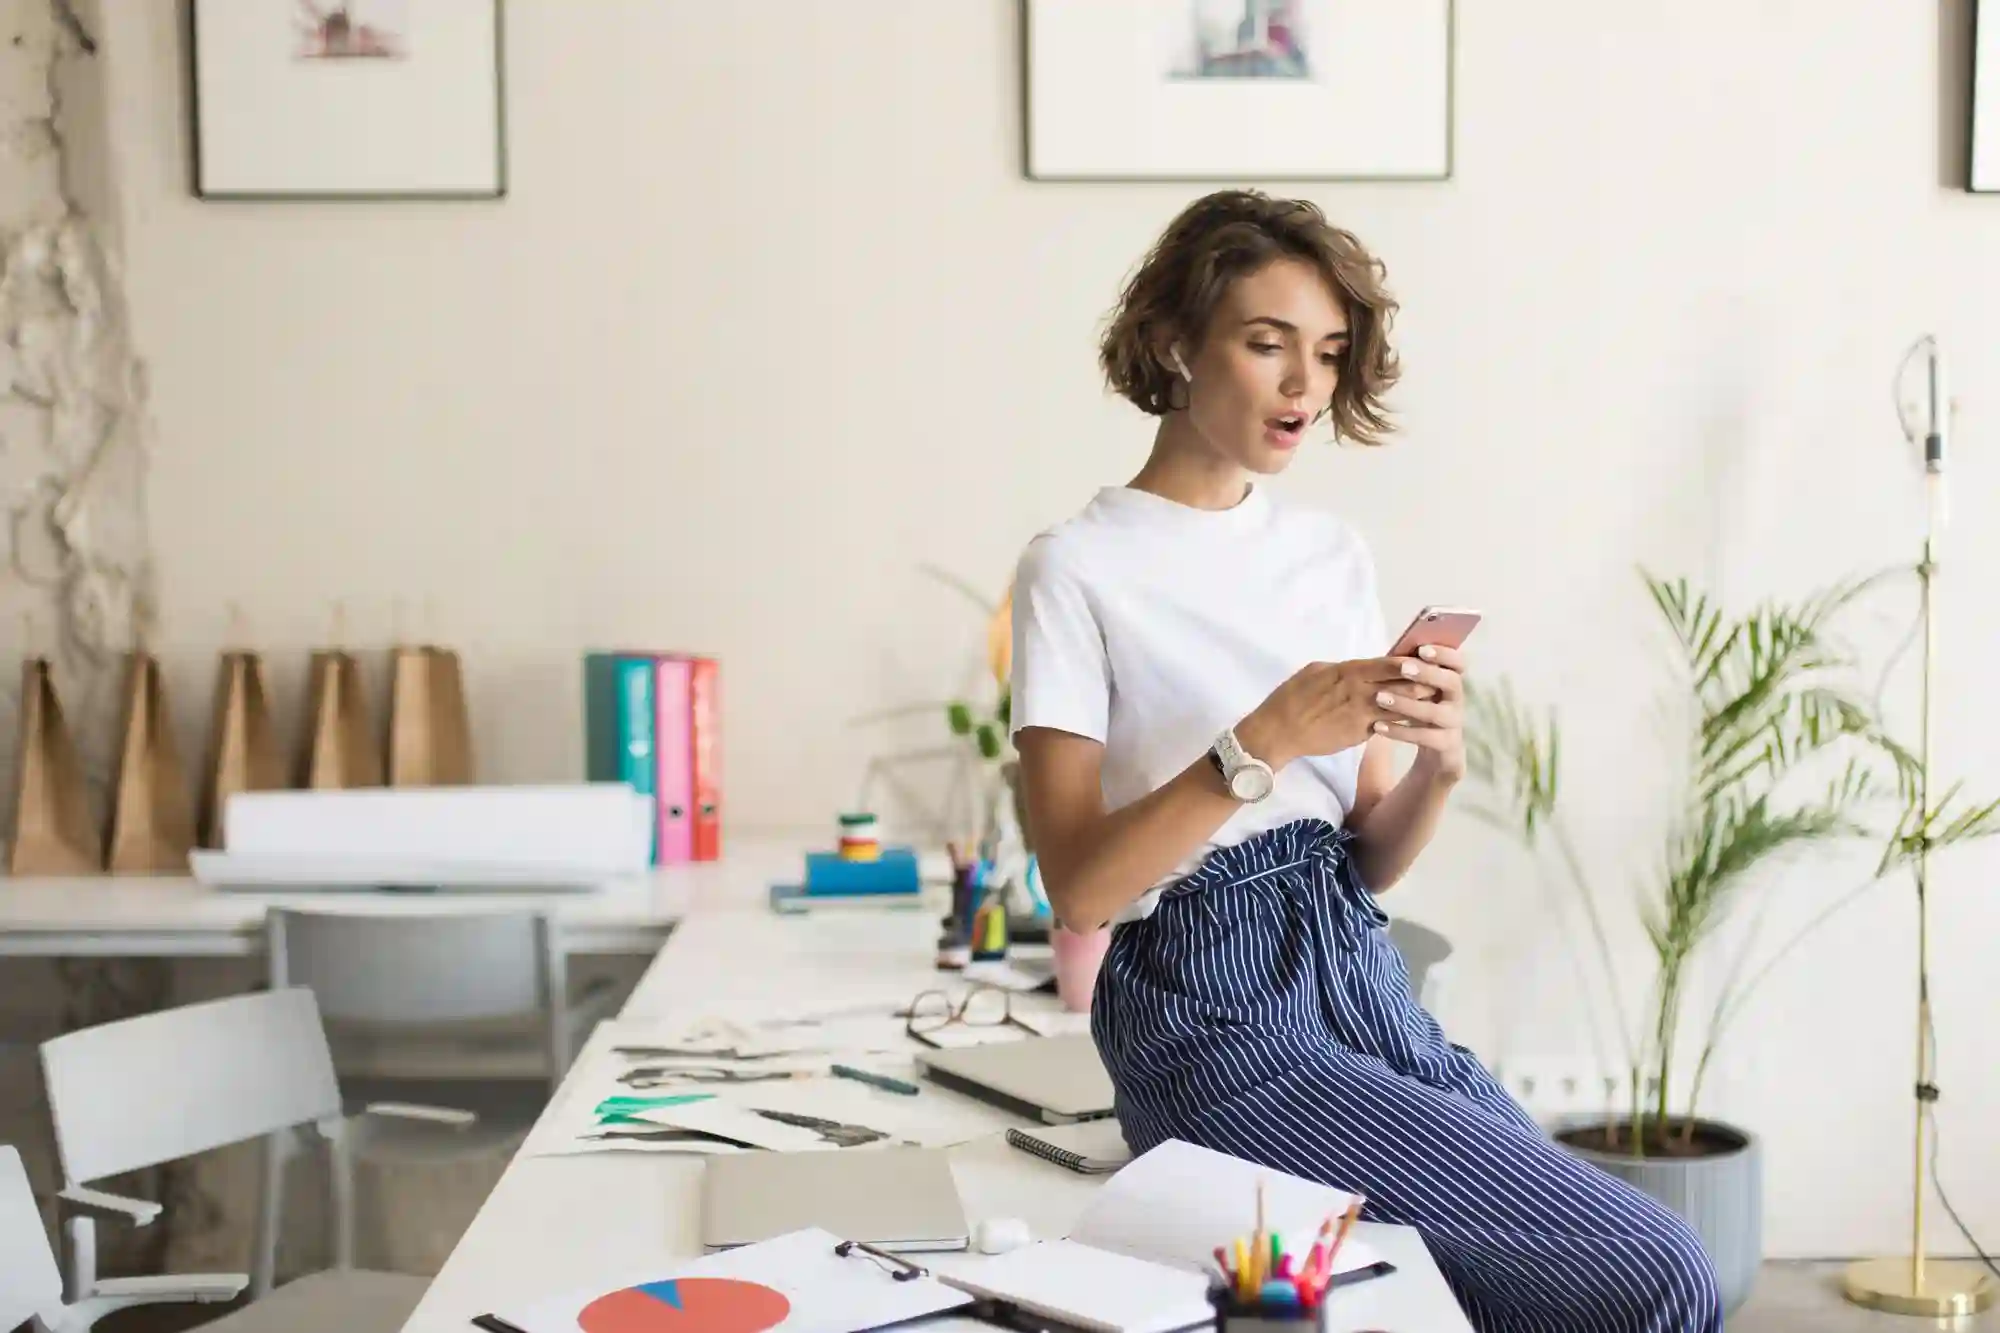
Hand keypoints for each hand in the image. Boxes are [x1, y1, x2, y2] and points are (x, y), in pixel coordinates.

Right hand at [1237, 658, 1432, 768]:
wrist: (1278, 732)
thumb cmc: (1291, 698)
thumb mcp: (1315, 671)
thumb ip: (1342, 668)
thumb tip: (1359, 666)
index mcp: (1349, 671)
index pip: (1391, 663)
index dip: (1413, 661)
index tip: (1428, 659)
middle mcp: (1360, 691)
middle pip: (1404, 684)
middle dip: (1424, 682)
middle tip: (1441, 680)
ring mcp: (1362, 714)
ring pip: (1402, 707)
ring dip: (1419, 704)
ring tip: (1434, 701)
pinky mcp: (1360, 734)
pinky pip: (1388, 726)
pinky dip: (1403, 722)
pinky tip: (1415, 722)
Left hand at [1371, 643, 1466, 782]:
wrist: (1434, 752)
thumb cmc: (1420, 711)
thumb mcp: (1417, 692)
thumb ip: (1410, 674)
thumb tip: (1392, 653)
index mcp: (1451, 681)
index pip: (1458, 662)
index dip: (1444, 654)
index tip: (1422, 648)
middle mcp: (1457, 700)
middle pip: (1451, 682)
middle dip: (1428, 673)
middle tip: (1403, 668)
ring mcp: (1454, 723)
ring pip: (1435, 712)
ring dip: (1407, 704)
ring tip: (1379, 698)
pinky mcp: (1446, 745)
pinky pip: (1424, 737)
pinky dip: (1400, 731)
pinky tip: (1378, 726)